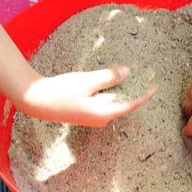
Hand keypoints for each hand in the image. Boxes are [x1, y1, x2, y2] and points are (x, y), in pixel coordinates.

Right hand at [20, 66, 156, 125]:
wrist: (36, 100)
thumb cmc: (61, 91)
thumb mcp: (87, 81)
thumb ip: (108, 77)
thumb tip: (127, 73)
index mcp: (103, 114)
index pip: (130, 105)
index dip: (143, 95)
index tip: (155, 87)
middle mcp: (100, 118)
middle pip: (122, 102)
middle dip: (133, 88)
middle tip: (146, 74)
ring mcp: (93, 115)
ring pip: (113, 100)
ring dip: (121, 88)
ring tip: (130, 74)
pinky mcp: (86, 110)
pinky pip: (103, 100)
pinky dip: (110, 89)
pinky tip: (111, 79)